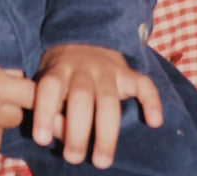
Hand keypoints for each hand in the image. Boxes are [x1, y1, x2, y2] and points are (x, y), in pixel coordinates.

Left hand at [32, 44, 162, 169]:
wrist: (86, 35)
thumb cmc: (61, 69)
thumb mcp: (45, 76)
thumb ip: (44, 100)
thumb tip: (50, 129)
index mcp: (59, 69)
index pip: (50, 87)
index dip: (44, 111)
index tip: (41, 139)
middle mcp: (83, 69)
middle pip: (81, 98)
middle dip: (77, 131)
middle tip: (73, 158)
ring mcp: (108, 71)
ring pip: (109, 100)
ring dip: (106, 133)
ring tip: (102, 161)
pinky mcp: (128, 74)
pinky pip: (143, 84)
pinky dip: (152, 101)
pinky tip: (155, 122)